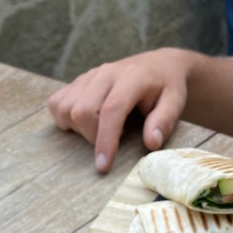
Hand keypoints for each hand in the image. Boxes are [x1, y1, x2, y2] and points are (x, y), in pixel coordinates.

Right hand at [47, 49, 191, 171]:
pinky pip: (56, 103)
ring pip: (64, 107)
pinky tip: (85, 123)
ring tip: (100, 130)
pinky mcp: (77, 81)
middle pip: (81, 110)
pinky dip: (65, 119)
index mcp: (131, 77)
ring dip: (78, 128)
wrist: (158, 66)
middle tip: (112, 141)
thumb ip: (164, 121)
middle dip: (91, 136)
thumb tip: (151, 142)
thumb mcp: (175, 102)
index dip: (105, 140)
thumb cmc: (167, 88)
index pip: (111, 110)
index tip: (103, 166)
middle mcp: (105, 73)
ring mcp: (88, 76)